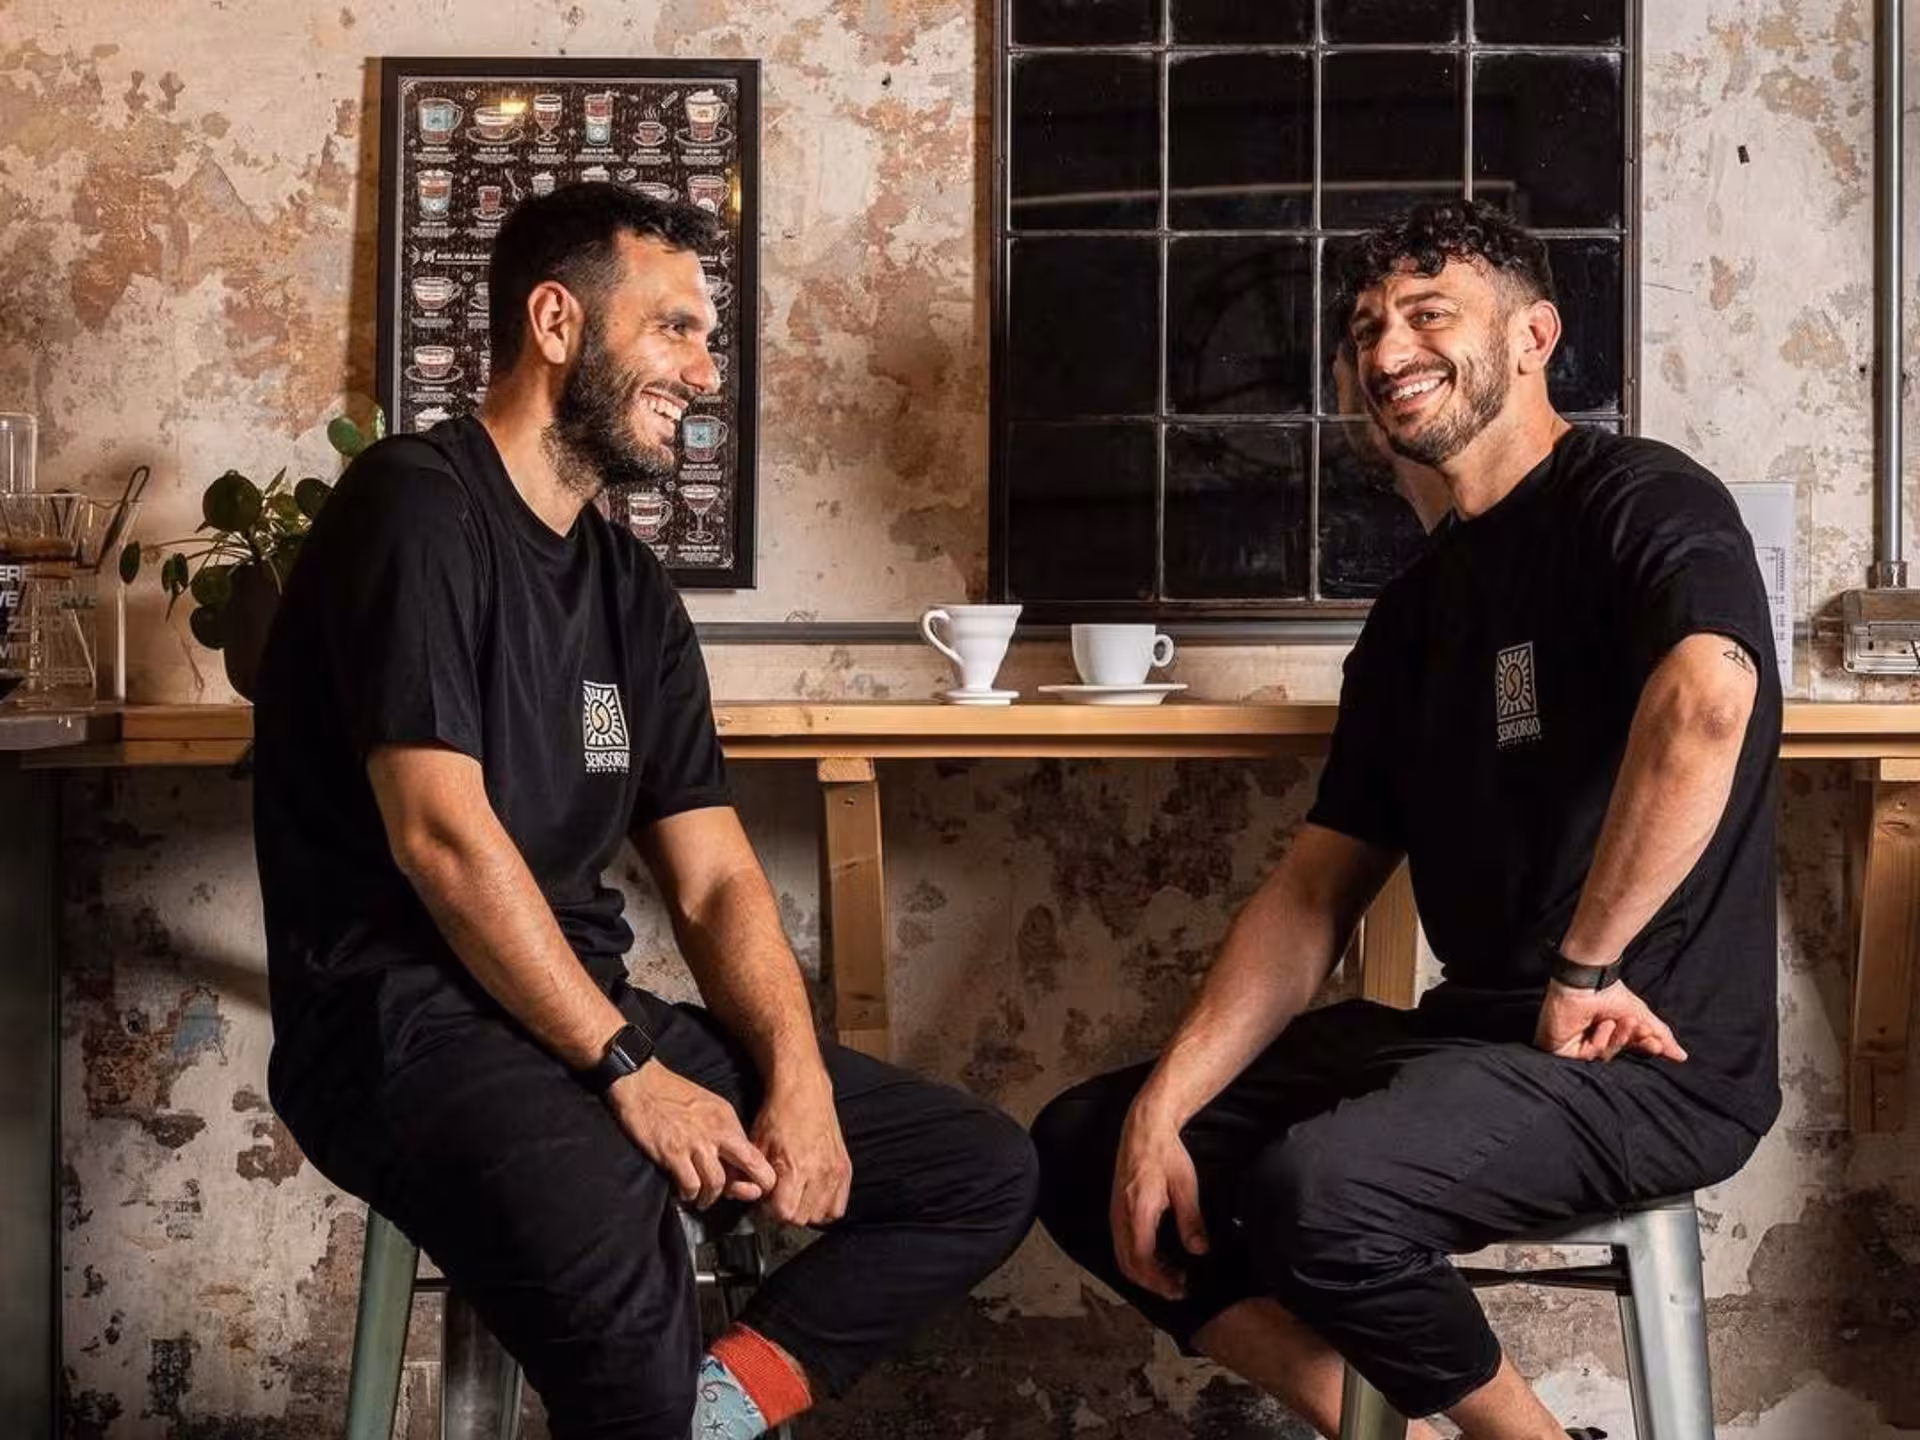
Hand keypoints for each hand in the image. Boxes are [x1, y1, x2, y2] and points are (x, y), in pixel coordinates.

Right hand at [605, 1061, 777, 1208]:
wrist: (640, 1082)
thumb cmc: (669, 1092)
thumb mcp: (707, 1104)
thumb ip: (721, 1131)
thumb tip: (730, 1161)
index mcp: (727, 1118)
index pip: (754, 1152)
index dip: (755, 1173)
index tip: (748, 1184)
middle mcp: (717, 1131)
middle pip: (750, 1165)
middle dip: (749, 1188)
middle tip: (736, 1197)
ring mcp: (695, 1143)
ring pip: (717, 1183)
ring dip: (710, 1197)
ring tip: (701, 1199)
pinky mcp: (672, 1152)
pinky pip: (690, 1185)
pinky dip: (688, 1194)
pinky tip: (683, 1192)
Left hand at [750, 1072, 852, 1226]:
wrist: (804, 1091)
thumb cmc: (779, 1115)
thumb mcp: (756, 1146)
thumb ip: (750, 1177)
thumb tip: (745, 1198)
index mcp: (795, 1168)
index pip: (785, 1214)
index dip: (771, 1212)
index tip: (766, 1202)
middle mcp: (819, 1172)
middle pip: (802, 1218)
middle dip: (787, 1212)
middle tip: (779, 1198)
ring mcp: (834, 1171)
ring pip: (821, 1216)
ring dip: (806, 1212)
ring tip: (796, 1197)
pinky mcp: (844, 1168)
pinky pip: (838, 1206)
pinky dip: (825, 1207)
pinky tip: (813, 1197)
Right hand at [1110, 1100, 1208, 1300]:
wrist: (1144, 1130)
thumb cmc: (1164, 1153)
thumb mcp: (1185, 1186)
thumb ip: (1191, 1221)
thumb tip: (1199, 1249)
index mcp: (1137, 1212)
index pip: (1142, 1261)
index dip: (1160, 1281)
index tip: (1179, 1288)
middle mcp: (1121, 1216)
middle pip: (1128, 1266)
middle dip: (1153, 1283)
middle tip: (1178, 1288)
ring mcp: (1116, 1214)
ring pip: (1122, 1258)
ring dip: (1144, 1273)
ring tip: (1170, 1275)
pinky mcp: (1116, 1211)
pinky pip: (1121, 1245)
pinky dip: (1137, 1260)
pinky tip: (1157, 1258)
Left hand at [1534, 980, 1688, 1063]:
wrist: (1588, 980)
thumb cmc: (1611, 993)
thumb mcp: (1642, 1017)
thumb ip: (1661, 1036)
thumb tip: (1682, 1057)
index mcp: (1606, 1031)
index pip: (1626, 1049)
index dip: (1641, 1047)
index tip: (1653, 1043)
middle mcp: (1588, 1037)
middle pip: (1614, 1055)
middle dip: (1628, 1041)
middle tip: (1636, 1028)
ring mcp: (1572, 1042)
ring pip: (1601, 1057)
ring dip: (1615, 1039)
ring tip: (1614, 1021)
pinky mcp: (1557, 1046)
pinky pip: (1583, 1057)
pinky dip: (1597, 1043)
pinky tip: (1598, 1025)